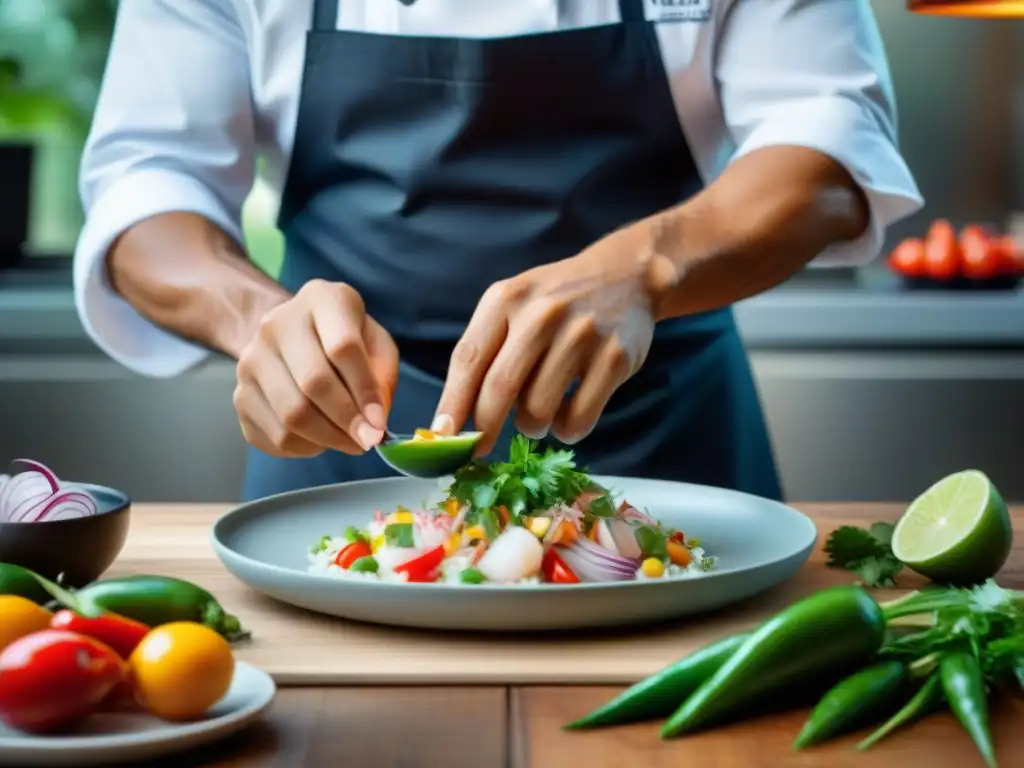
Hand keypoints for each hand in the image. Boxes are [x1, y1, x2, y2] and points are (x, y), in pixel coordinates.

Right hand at [233, 280, 398, 457]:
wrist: (288, 338)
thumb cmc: (343, 340)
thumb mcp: (375, 344)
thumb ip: (382, 378)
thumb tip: (374, 421)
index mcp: (320, 300)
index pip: (343, 347)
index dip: (364, 390)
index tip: (379, 423)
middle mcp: (276, 325)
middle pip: (313, 383)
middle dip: (347, 420)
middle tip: (367, 439)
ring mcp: (251, 360)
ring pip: (291, 415)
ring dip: (328, 438)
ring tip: (348, 440)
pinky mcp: (240, 396)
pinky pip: (276, 436)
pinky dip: (306, 447)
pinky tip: (320, 438)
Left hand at [434, 228, 658, 453]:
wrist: (625, 276)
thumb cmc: (555, 302)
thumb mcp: (513, 305)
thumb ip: (484, 351)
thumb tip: (451, 420)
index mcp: (506, 299)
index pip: (468, 358)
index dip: (452, 403)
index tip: (442, 437)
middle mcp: (542, 314)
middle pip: (500, 388)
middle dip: (485, 427)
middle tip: (480, 446)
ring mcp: (581, 335)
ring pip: (538, 409)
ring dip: (531, 427)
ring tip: (536, 416)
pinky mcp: (614, 357)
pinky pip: (578, 418)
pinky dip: (567, 430)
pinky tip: (567, 416)